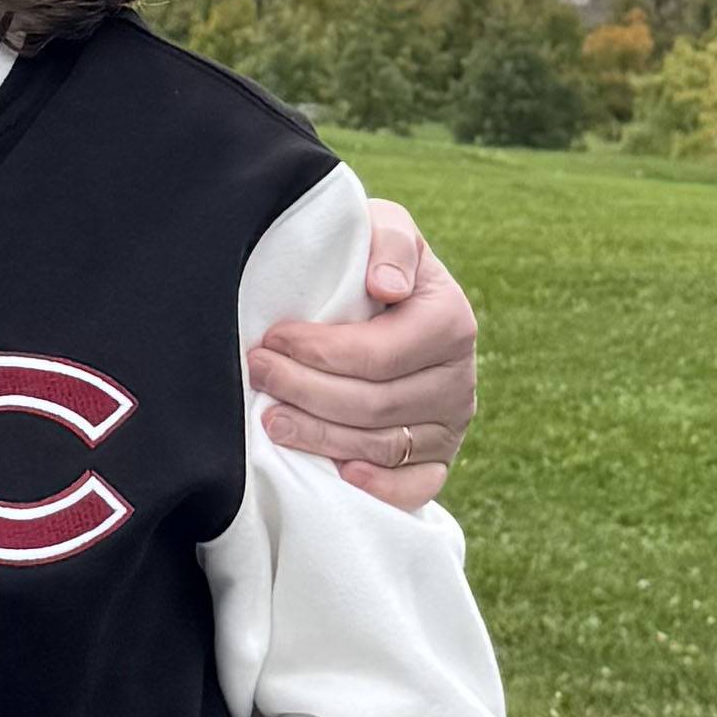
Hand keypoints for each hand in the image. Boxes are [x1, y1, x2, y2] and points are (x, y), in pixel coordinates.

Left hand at [246, 198, 475, 510]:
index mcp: (450, 321)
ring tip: (270, 420)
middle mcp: (458, 379)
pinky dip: (378, 487)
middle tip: (257, 376)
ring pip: (381, 447)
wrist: (383, 300)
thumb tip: (386, 287)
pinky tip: (338, 475)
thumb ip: (389, 242)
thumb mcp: (385, 228)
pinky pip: (415, 488)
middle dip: (305, 392)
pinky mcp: (437, 459)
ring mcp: (451, 424)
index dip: (319, 352)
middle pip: (374, 404)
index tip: (272, 340)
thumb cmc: (371, 263)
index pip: (379, 354)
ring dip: (319, 437)